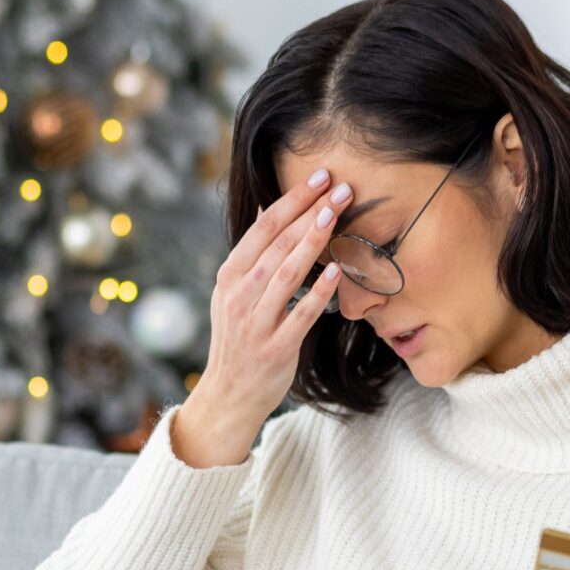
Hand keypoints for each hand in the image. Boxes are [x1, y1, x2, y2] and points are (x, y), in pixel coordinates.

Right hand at [195, 164, 352, 430]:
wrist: (230, 393)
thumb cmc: (239, 337)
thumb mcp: (233, 291)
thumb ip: (251, 253)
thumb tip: (264, 208)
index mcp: (229, 276)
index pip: (263, 228)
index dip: (292, 200)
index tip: (319, 176)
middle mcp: (239, 296)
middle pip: (277, 245)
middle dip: (309, 212)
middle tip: (339, 187)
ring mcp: (255, 323)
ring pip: (286, 274)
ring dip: (313, 242)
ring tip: (336, 215)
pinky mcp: (276, 348)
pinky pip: (300, 315)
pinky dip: (319, 292)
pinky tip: (338, 271)